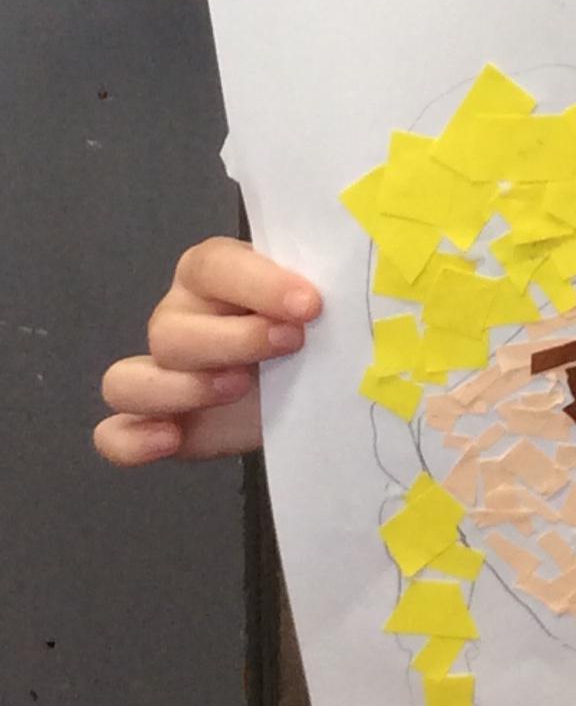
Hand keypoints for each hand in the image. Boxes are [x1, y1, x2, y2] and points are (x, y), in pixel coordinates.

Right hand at [94, 240, 320, 466]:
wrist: (310, 390)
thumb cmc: (313, 333)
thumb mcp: (320, 310)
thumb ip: (315, 296)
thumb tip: (332, 296)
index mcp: (214, 274)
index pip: (214, 265)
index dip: (258, 284)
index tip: (309, 305)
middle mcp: (177, 317)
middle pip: (169, 329)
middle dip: (233, 340)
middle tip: (290, 345)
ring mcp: (157, 371)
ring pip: (128, 380)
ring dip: (182, 388)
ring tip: (237, 388)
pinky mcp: (153, 423)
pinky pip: (113, 433)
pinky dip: (133, 440)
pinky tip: (172, 438)